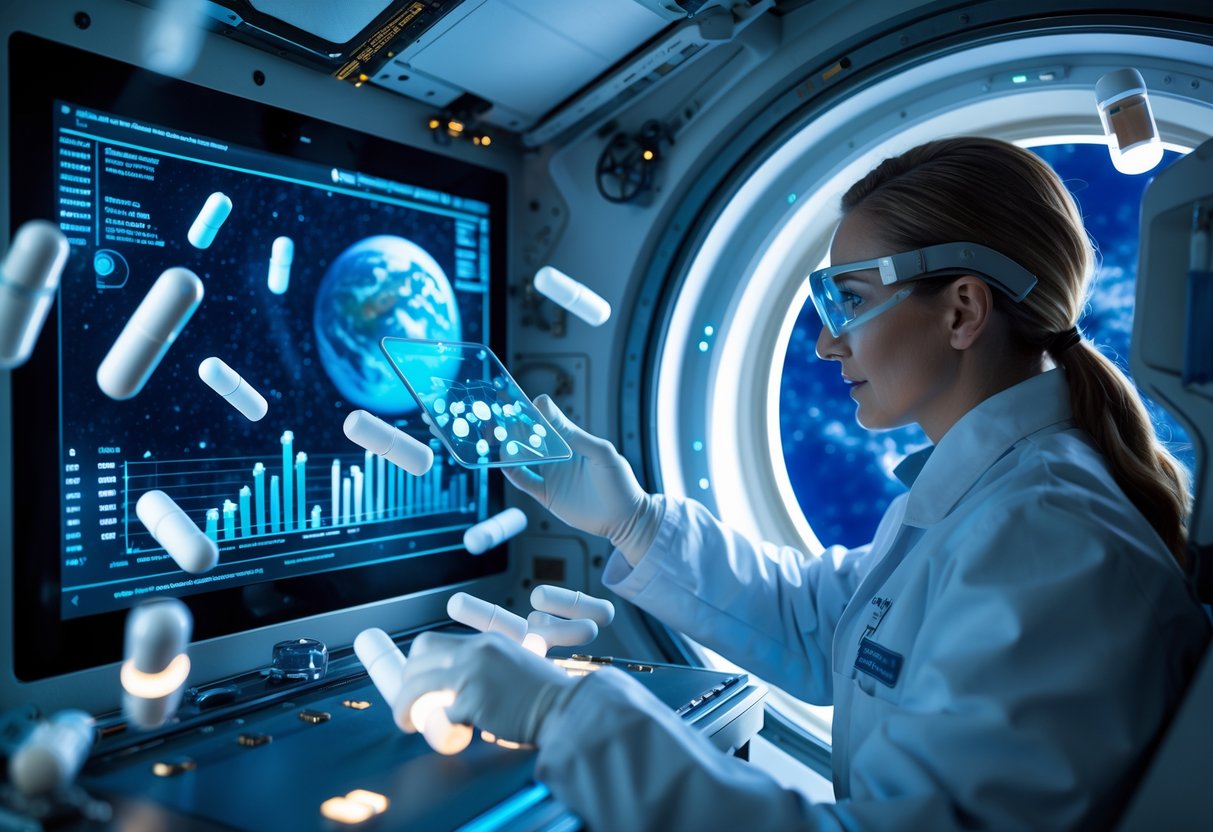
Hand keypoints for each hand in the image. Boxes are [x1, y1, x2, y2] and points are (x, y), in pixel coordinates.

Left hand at [396, 631, 575, 744]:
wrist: (565, 707)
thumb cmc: (544, 693)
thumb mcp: (515, 663)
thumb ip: (489, 666)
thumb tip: (463, 684)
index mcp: (485, 640)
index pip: (430, 642)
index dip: (416, 665)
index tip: (415, 683)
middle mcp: (475, 651)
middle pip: (417, 659)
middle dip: (405, 684)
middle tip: (408, 706)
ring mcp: (473, 674)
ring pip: (416, 686)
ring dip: (404, 707)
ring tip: (408, 723)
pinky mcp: (474, 701)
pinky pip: (440, 715)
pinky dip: (441, 728)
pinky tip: (453, 734)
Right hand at [503, 395, 651, 548]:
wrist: (624, 518)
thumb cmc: (619, 482)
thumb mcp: (601, 454)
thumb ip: (577, 436)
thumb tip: (551, 413)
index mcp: (572, 440)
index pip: (548, 419)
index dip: (534, 411)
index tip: (520, 405)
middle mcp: (558, 454)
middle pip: (531, 436)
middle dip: (517, 427)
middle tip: (502, 420)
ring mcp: (551, 474)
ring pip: (524, 457)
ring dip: (512, 448)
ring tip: (501, 441)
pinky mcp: (546, 494)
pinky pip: (525, 481)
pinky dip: (513, 472)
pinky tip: (505, 465)